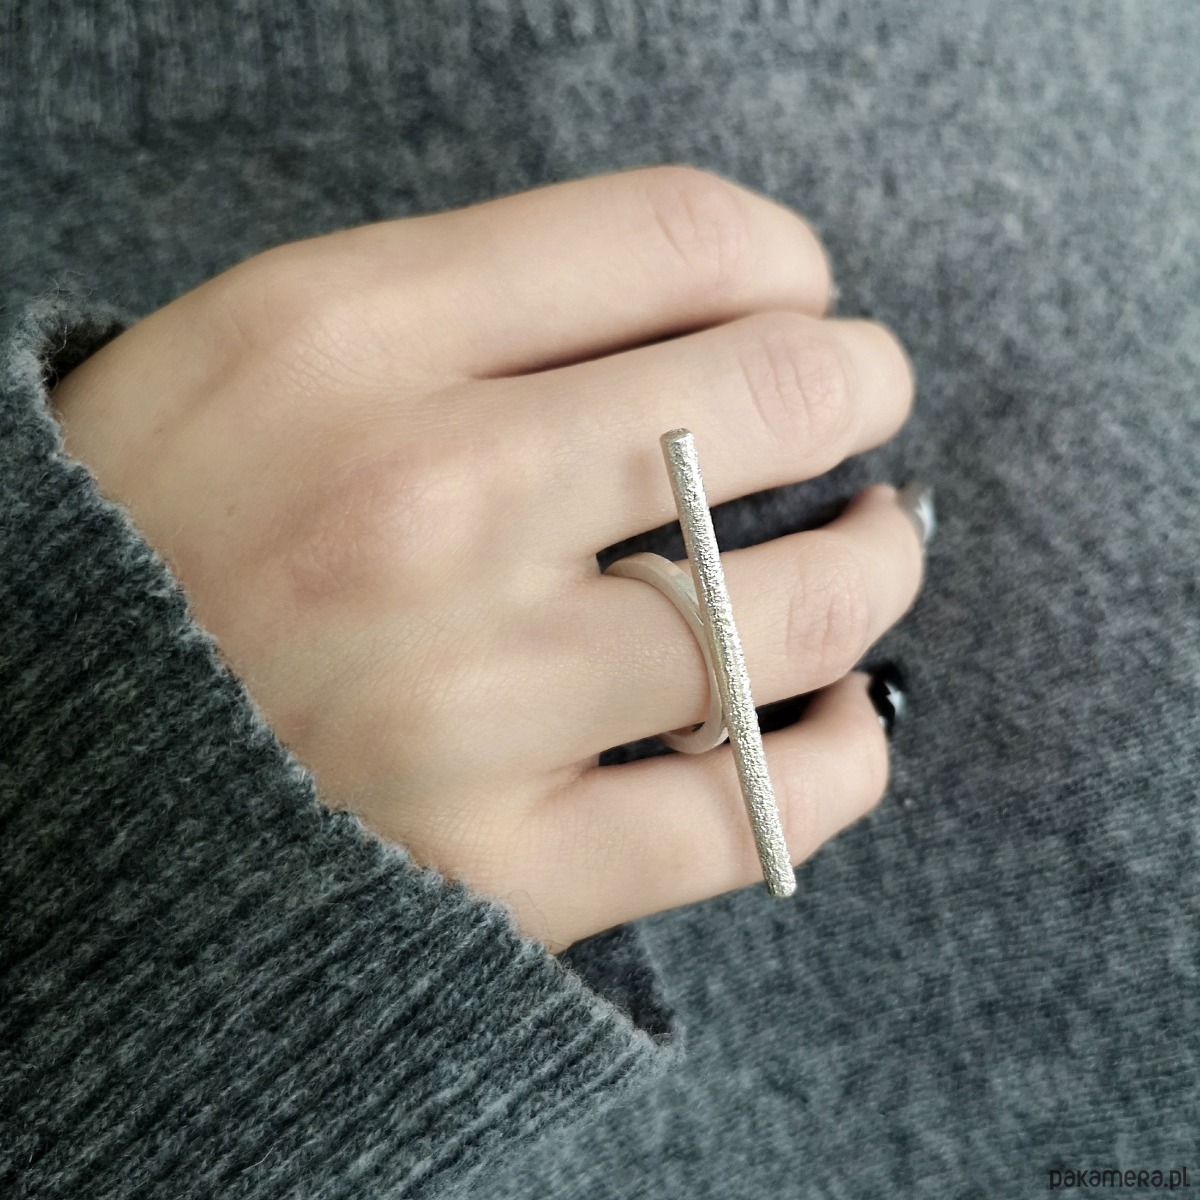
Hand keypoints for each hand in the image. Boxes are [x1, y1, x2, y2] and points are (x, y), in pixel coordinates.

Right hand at [48, 164, 922, 954]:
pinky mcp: (492, 873)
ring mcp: (462, 703)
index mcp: (338, 341)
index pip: (671, 234)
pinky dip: (840, 762)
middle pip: (775, 392)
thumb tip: (701, 312)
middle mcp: (413, 507)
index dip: (779, 254)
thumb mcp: (254, 368)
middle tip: (860, 398)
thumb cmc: (151, 550)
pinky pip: (752, 817)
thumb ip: (464, 318)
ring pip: (800, 612)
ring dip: (877, 563)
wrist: (34, 776)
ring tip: (872, 547)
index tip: (792, 291)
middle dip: (858, 381)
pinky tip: (842, 719)